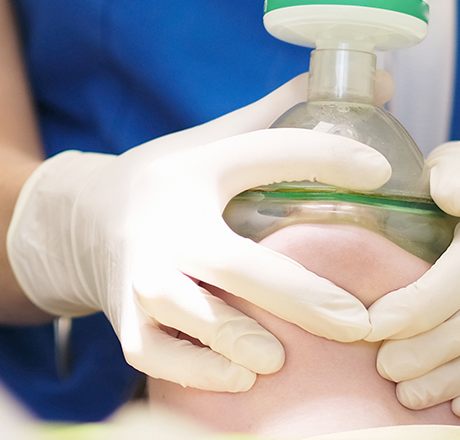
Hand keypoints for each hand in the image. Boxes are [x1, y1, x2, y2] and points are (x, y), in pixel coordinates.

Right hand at [5, 75, 394, 391]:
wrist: (79, 222)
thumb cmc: (171, 185)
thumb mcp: (219, 142)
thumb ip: (290, 117)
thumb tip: (381, 80)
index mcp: (196, 172)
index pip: (264, 153)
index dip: (323, 156)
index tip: (381, 170)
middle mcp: (166, 228)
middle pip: (234, 265)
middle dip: (299, 296)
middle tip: (355, 321)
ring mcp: (142, 281)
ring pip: (196, 318)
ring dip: (242, 340)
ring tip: (285, 359)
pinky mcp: (128, 326)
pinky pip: (163, 359)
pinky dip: (200, 372)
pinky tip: (242, 379)